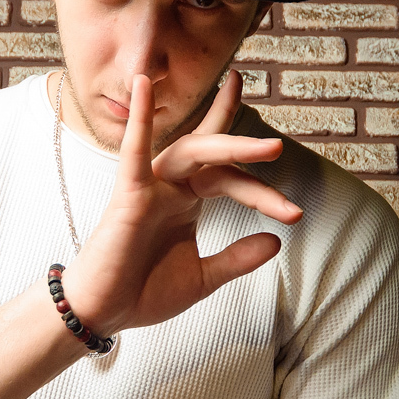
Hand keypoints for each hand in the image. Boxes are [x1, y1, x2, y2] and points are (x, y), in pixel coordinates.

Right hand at [61, 71, 302, 335]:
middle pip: (214, 156)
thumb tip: (276, 241)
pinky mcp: (127, 196)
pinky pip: (133, 152)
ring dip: (227, 144)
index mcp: (186, 201)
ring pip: (190, 151)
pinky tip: (143, 85)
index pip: (229, 178)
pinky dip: (138, 118)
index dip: (262, 189)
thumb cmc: (142, 292)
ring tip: (267, 147)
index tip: (295, 213)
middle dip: (247, 150)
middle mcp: (170, 187)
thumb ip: (237, 258)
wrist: (103, 314)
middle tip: (278, 146)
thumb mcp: (202, 277)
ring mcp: (149, 188)